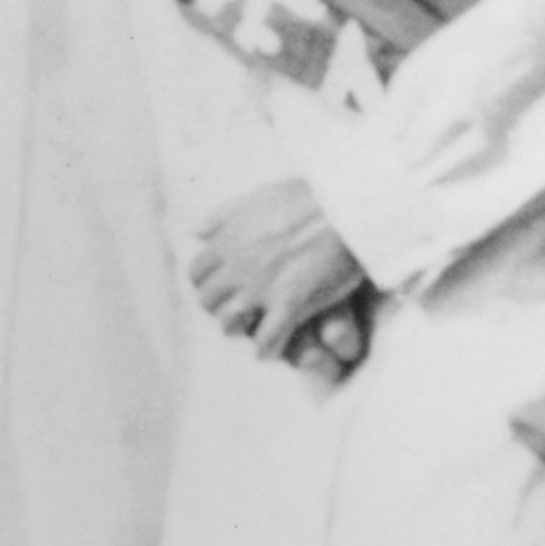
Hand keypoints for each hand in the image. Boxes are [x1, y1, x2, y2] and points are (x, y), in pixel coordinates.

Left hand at [188, 182, 375, 381]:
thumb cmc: (309, 198)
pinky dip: (266, 348)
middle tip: (238, 309)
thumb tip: (196, 233)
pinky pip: (266, 340)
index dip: (208, 283)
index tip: (223, 287)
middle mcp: (238, 265)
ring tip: (253, 328)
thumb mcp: (258, 196)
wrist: (348, 207)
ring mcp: (262, 286)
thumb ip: (223, 215)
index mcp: (229, 239)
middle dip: (220, 306)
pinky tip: (272, 348)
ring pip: (229, 324)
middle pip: (207, 301)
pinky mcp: (291, 303)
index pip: (197, 273)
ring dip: (239, 329)